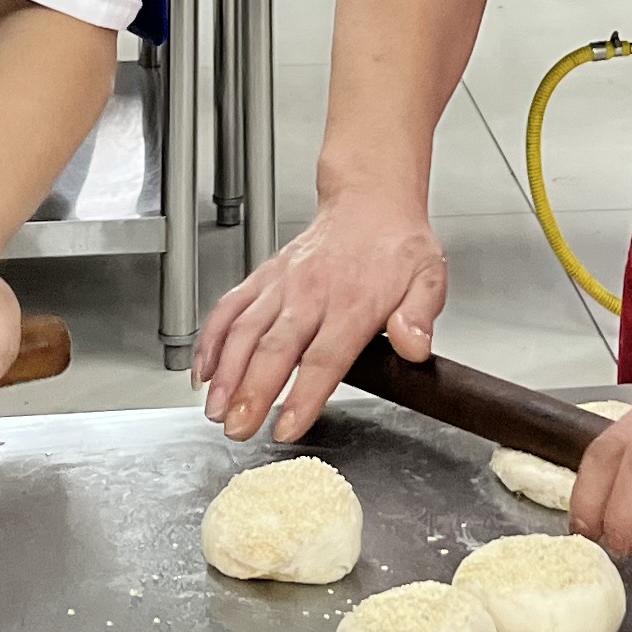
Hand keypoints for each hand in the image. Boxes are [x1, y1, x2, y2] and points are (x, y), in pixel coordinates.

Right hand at [192, 188, 447, 442]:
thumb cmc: (396, 248)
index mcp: (354, 301)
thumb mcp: (429, 277)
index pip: (326, 356)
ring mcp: (281, 285)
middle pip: (275, 347)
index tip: (288, 427)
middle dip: (252, 391)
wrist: (369, 204)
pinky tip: (203, 372)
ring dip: (225, 373)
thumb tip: (414, 346)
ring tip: (216, 410)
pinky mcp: (262, 278)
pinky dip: (210, 341)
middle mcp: (311, 292)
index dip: (304, 394)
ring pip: (244, 330)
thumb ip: (420, 315)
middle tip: (238, 428)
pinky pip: (229, 309)